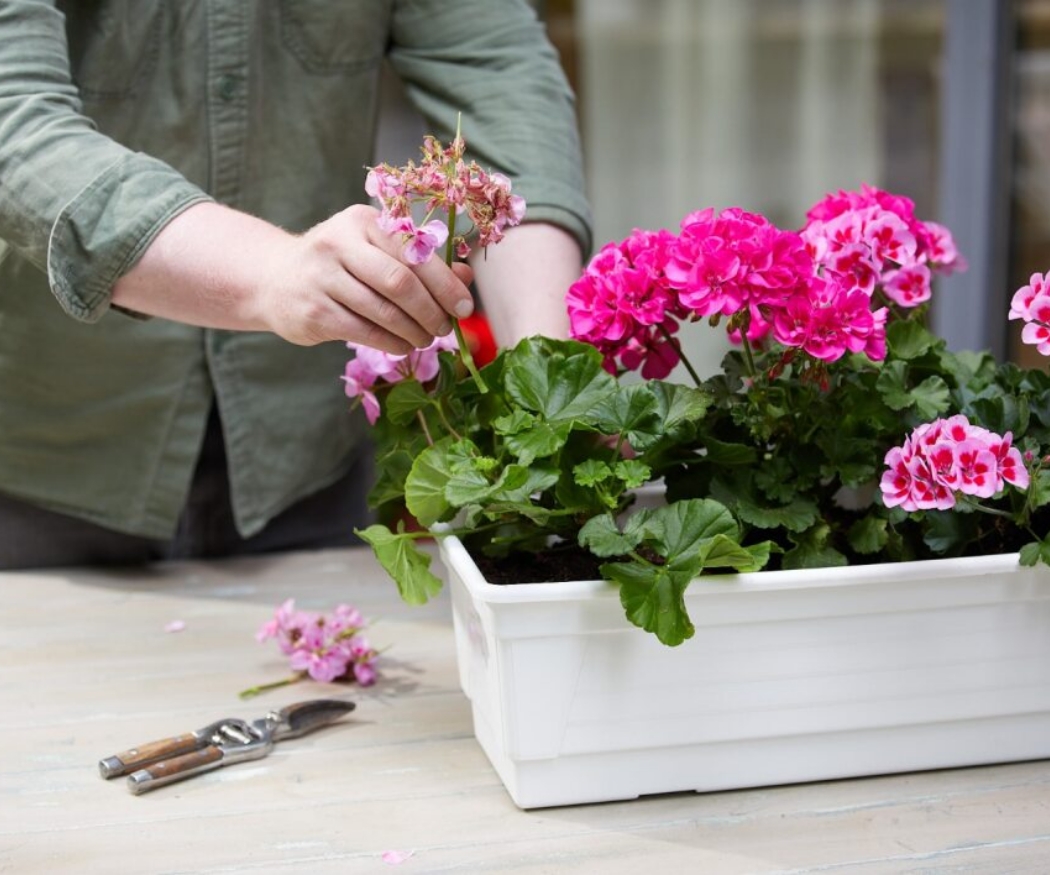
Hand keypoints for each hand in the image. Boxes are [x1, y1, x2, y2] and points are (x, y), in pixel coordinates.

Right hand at [112, 202, 474, 352]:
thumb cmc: (339, 265)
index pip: (414, 253)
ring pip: (383, 311)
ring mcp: (322, 278)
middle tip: (445, 328)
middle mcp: (338, 243)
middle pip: (400, 282)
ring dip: (414, 331)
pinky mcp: (313, 312)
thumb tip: (466, 277)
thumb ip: (420, 261)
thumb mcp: (375, 252)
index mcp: (362, 222)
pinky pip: (364, 331)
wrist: (274, 279)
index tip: (463, 307)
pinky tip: (403, 345)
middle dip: (431, 310)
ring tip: (427, 339)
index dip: (445, 283)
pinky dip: (392, 342)